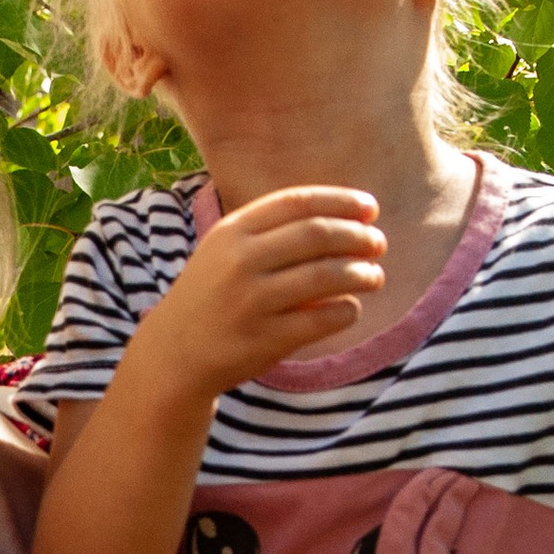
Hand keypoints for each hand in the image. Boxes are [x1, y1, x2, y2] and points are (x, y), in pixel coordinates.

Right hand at [128, 186, 385, 408]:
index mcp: (232, 231)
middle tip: (378, 243)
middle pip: (317, 235)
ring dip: (361, 273)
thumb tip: (344, 215)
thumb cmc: (212, 294)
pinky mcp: (264, 340)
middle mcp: (240, 261)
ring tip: (374, 276)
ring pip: (325, 276)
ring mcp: (251, 301)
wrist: (175, 352)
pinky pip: (322, 320)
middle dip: (358, 236)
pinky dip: (346, 311)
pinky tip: (351, 309)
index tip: (370, 208)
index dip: (341, 201)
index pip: (298, 202)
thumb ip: (271, 229)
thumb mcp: (226, 249)